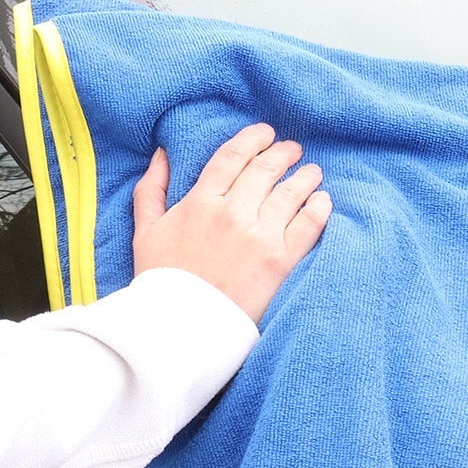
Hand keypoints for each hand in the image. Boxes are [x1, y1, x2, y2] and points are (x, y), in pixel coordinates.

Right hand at [130, 122, 331, 324]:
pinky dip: (319, 207)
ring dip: (306, 176)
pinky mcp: (279, 261)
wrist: (177, 332)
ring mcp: (258, 236)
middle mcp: (232, 213)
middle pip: (267, 167)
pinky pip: (309, 223)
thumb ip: (151, 191)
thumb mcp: (145, 234)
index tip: (265, 134)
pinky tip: (322, 201)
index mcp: (200, 201)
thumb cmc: (159, 284)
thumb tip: (162, 154)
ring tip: (312, 174)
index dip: (254, 138)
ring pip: (292, 190)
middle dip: (284, 152)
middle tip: (293, 151)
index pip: (234, 155)